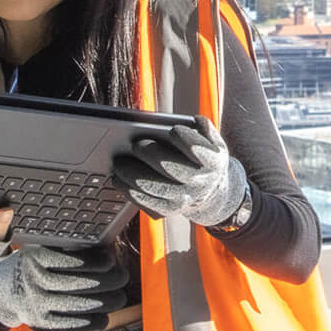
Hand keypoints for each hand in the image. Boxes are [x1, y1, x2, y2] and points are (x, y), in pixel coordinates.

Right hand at [0, 245, 129, 330]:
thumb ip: (67, 249)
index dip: (98, 261)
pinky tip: (105, 315)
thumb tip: (105, 251)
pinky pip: (74, 325)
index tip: (111, 259)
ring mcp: (37, 306)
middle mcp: (34, 282)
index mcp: (35, 258)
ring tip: (119, 296)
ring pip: (81, 306)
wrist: (1, 292)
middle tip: (122, 276)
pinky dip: (94, 321)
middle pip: (81, 284)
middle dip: (109, 281)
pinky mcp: (42, 325)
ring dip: (107, 302)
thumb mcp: (40, 249)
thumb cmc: (29, 266)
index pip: (74, 261)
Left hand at [112, 118, 247, 227]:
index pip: (199, 150)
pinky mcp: (170, 210)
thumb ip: (204, 129)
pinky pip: (147, 203)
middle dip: (151, 154)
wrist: (211, 193)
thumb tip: (194, 120)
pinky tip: (118, 181)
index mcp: (212, 161)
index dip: (186, 140)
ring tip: (117, 164)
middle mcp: (200, 182)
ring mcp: (185, 199)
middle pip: (172, 168)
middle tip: (134, 144)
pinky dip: (131, 192)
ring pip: (155, 188)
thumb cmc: (204, 158)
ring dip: (133, 175)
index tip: (173, 130)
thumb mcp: (212, 141)